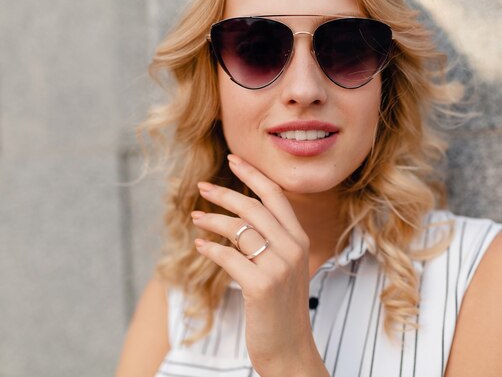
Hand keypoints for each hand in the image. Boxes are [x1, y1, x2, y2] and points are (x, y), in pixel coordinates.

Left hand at [191, 154, 328, 376]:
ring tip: (196, 218)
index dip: (253, 174)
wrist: (289, 347)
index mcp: (300, 239)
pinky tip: (201, 247)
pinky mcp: (261, 285)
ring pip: (239, 229)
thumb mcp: (285, 267)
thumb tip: (239, 217)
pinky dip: (211, 249)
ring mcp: (279, 266)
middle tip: (202, 187)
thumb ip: (272, 240)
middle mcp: (293, 248)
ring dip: (212, 221)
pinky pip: (229, 256)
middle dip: (224, 193)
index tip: (233, 158)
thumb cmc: (281, 306)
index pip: (276, 195)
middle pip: (253, 207)